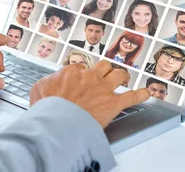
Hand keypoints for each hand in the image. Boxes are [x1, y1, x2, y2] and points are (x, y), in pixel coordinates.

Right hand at [30, 60, 149, 127]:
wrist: (59, 120)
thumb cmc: (47, 106)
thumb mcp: (38, 89)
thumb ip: (46, 82)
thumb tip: (48, 84)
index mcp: (71, 72)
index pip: (79, 68)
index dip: (80, 75)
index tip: (79, 82)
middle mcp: (90, 77)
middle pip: (103, 65)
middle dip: (104, 70)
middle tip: (104, 75)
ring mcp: (103, 89)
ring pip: (119, 74)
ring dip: (121, 77)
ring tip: (123, 80)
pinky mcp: (113, 103)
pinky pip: (132, 96)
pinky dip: (140, 95)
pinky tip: (146, 93)